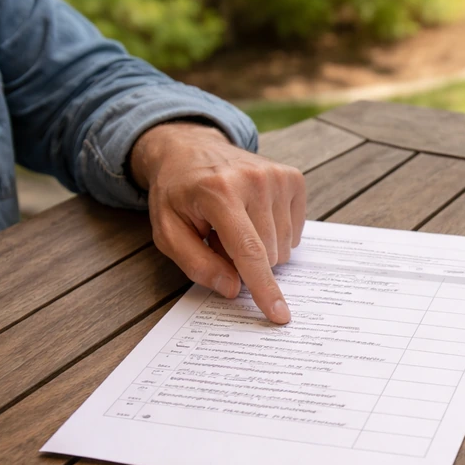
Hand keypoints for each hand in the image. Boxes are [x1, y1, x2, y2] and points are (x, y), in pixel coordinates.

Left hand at [130, 121, 305, 323]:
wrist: (191, 149)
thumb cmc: (178, 194)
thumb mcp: (168, 232)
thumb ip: (196, 264)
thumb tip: (233, 288)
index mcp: (219, 192)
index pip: (249, 251)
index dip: (264, 288)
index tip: (279, 315)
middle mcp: (254, 180)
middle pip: (268, 255)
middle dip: (245, 260)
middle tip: (220, 237)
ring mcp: (277, 177)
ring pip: (284, 247)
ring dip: (261, 247)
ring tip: (236, 224)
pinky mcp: (293, 178)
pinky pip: (296, 231)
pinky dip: (276, 233)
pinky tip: (255, 215)